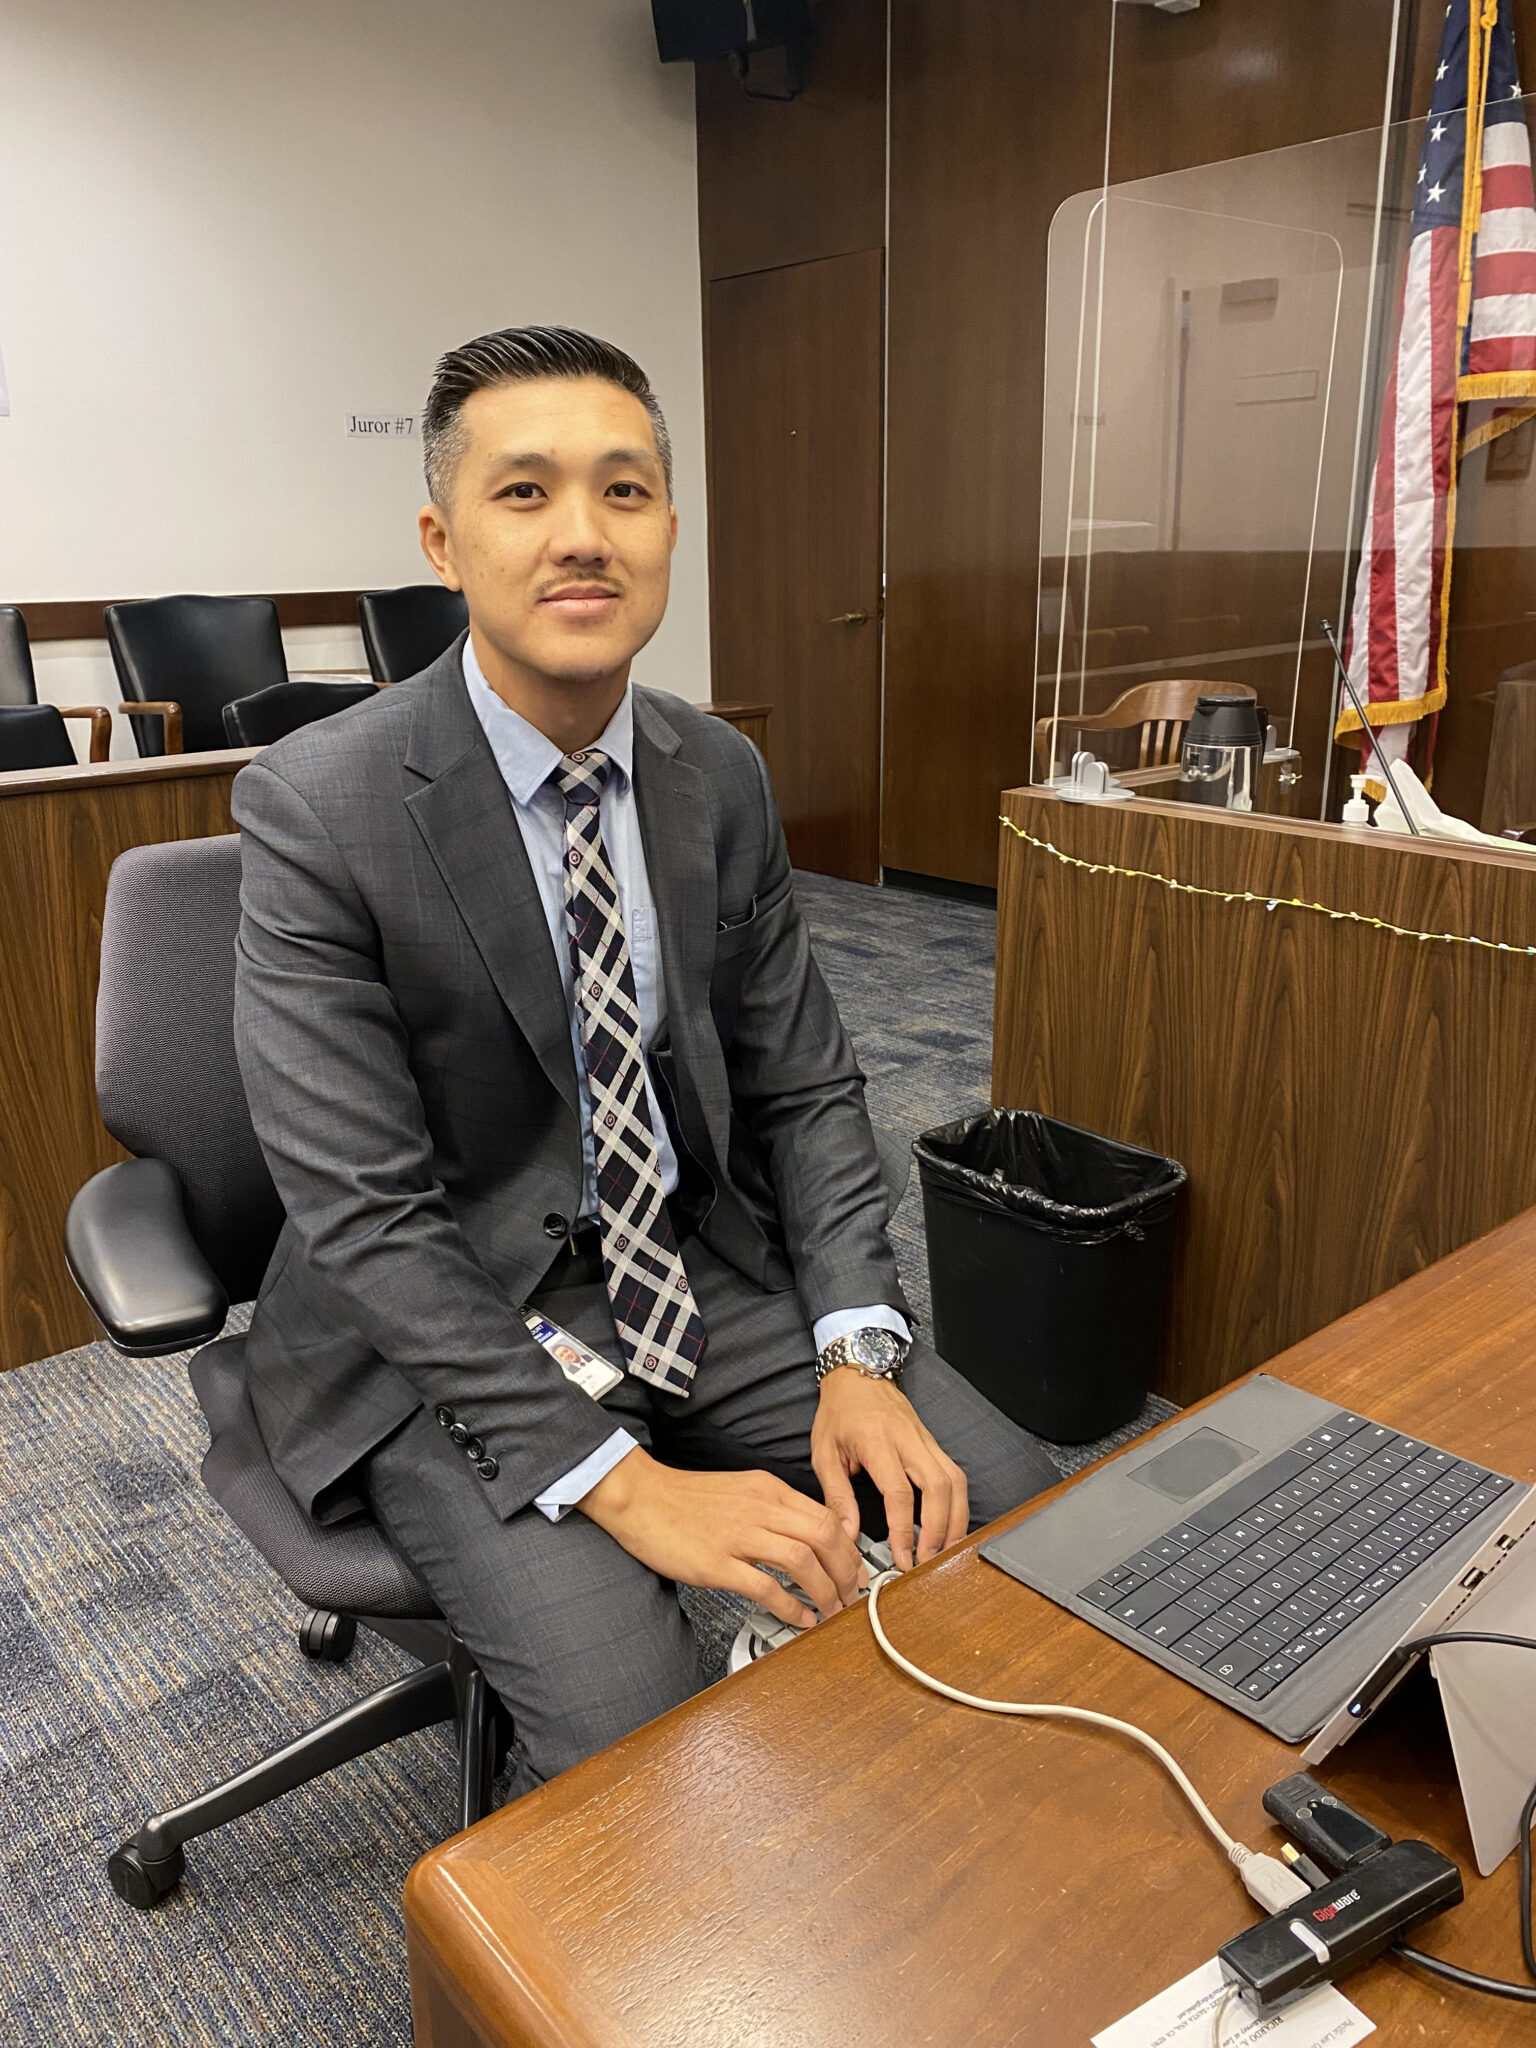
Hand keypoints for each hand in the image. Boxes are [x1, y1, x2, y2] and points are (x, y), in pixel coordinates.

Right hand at [577, 1446, 865, 1628]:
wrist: (639, 1496)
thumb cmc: (685, 1498)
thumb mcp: (740, 1490)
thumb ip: (773, 1509)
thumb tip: (806, 1537)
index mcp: (768, 1489)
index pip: (826, 1516)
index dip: (849, 1549)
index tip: (856, 1569)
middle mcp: (759, 1508)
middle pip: (824, 1537)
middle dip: (847, 1571)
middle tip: (853, 1594)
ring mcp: (738, 1536)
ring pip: (802, 1561)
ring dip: (826, 1592)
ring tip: (831, 1611)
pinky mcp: (717, 1564)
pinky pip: (766, 1588)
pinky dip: (791, 1607)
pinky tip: (800, 1620)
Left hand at [811, 1369, 968, 1570]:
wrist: (857, 1373)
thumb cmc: (838, 1412)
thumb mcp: (824, 1452)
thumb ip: (837, 1496)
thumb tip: (848, 1536)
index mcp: (877, 1442)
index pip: (899, 1493)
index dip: (904, 1531)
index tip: (902, 1559)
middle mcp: (908, 1440)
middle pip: (939, 1487)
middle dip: (939, 1530)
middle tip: (928, 1561)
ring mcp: (926, 1440)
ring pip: (955, 1481)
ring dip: (956, 1520)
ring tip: (944, 1551)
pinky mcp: (934, 1443)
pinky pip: (955, 1474)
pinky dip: (957, 1503)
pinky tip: (950, 1526)